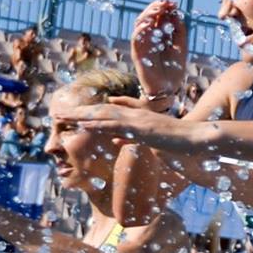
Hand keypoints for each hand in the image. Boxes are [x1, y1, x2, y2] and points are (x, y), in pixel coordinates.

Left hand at [73, 98, 200, 150]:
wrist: (194, 138)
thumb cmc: (176, 141)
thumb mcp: (150, 139)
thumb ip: (131, 137)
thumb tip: (115, 139)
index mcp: (135, 116)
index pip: (107, 112)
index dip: (87, 113)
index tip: (70, 116)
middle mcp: (134, 114)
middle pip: (101, 111)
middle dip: (79, 113)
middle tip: (58, 114)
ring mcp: (138, 120)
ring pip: (105, 115)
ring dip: (83, 116)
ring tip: (64, 117)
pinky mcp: (141, 128)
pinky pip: (117, 125)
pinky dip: (99, 124)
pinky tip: (86, 125)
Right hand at [131, 0, 188, 101]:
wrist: (169, 89)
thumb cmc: (174, 69)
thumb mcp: (181, 47)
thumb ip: (179, 31)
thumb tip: (177, 14)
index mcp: (158, 36)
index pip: (157, 18)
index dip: (164, 8)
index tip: (173, 3)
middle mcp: (148, 39)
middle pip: (147, 18)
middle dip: (155, 8)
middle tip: (166, 3)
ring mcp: (142, 46)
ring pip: (139, 26)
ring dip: (147, 15)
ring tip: (158, 9)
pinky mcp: (137, 55)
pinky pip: (135, 40)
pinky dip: (140, 30)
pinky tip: (149, 23)